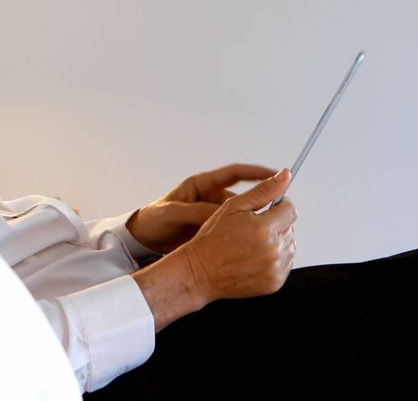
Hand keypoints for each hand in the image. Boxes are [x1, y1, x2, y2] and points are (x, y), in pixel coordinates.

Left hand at [127, 163, 278, 253]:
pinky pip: (231, 232)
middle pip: (241, 198)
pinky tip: (249, 244)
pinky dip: (240, 237)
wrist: (142, 240)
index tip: (275, 174)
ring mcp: (211, 215)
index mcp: (202, 185)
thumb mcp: (173, 213)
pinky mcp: (211, 233)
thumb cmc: (153, 220)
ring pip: (238, 217)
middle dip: (258, 202)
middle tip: (275, 208)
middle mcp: (210, 198)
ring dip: (250, 223)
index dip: (256, 172)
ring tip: (264, 229)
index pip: (235, 173)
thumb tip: (221, 213)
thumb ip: (196, 211)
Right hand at [179, 168, 297, 301]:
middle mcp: (273, 250)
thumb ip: (263, 190)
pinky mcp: (274, 283)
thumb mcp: (234, 207)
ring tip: (253, 243)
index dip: (279, 206)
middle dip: (276, 224)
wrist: (201, 272)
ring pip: (290, 246)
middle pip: (291, 228)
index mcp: (264, 228)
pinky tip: (256, 257)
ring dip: (277, 241)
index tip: (268, 209)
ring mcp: (275, 269)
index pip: (290, 210)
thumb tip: (286, 175)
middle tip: (253, 228)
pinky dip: (275, 259)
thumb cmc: (213, 238)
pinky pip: (286, 264)